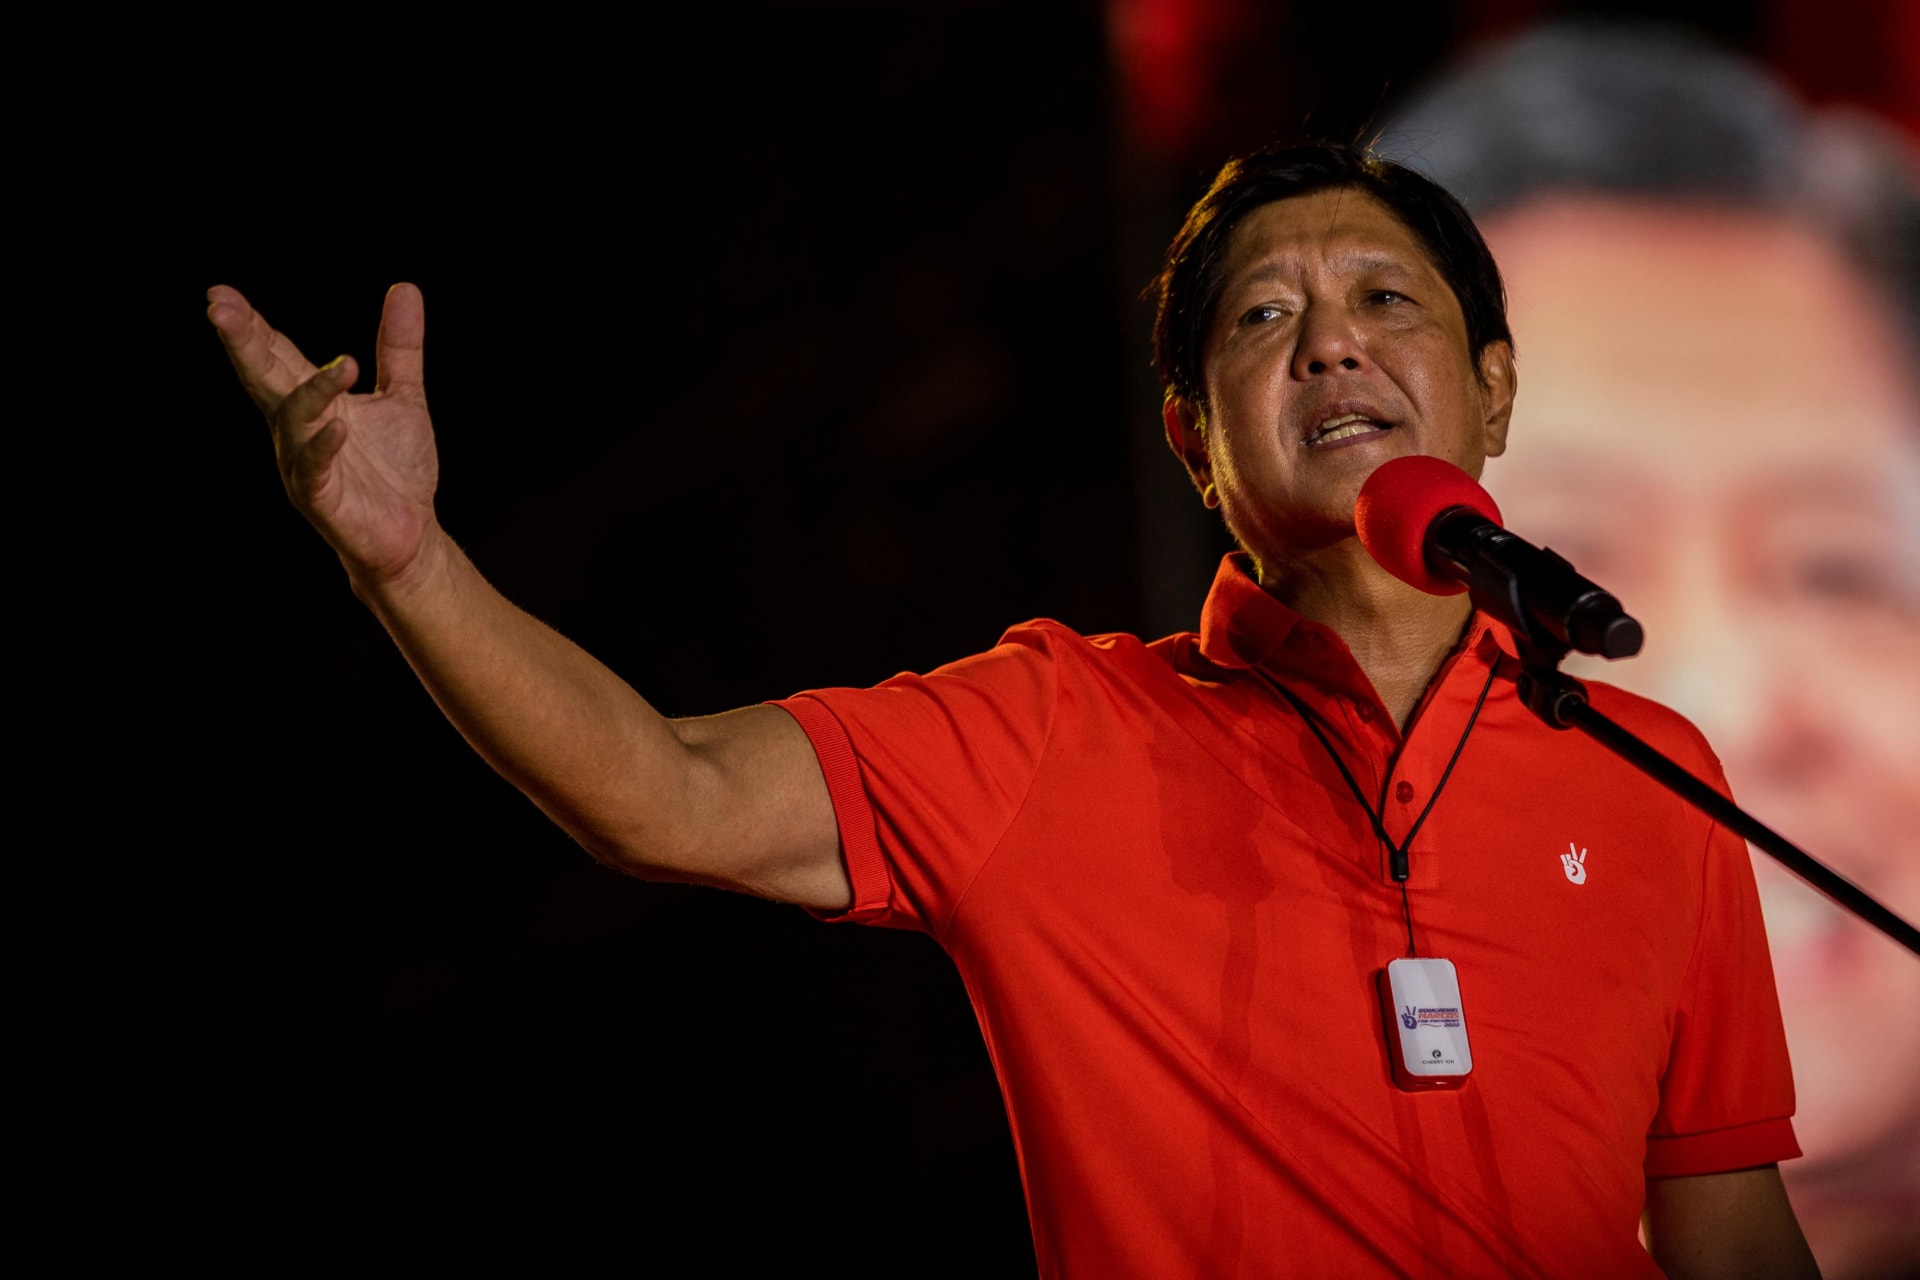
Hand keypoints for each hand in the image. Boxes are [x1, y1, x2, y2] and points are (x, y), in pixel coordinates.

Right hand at [209, 283, 441, 587]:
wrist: (411, 532)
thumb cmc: (397, 468)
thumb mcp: (403, 397)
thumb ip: (399, 347)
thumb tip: (404, 287)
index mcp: (309, 400)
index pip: (274, 354)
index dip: (249, 325)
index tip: (219, 294)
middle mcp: (296, 428)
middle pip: (263, 377)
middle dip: (242, 342)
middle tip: (219, 306)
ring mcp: (303, 462)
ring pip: (294, 419)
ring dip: (314, 391)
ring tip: (345, 365)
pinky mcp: (322, 497)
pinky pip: (315, 469)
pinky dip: (325, 446)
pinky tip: (339, 426)